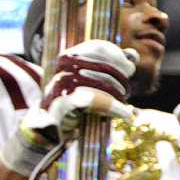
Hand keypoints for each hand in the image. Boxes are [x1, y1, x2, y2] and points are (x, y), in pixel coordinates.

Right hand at [0, 40, 134, 179]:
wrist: (46, 131)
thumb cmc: (73, 105)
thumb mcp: (92, 82)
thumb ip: (113, 66)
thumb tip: (133, 55)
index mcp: (67, 58)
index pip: (98, 48)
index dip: (118, 56)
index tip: (129, 70)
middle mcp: (60, 70)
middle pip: (101, 64)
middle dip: (121, 75)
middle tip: (127, 90)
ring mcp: (58, 87)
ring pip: (99, 82)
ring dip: (117, 93)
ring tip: (124, 104)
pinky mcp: (60, 107)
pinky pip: (91, 100)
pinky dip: (111, 106)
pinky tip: (123, 112)